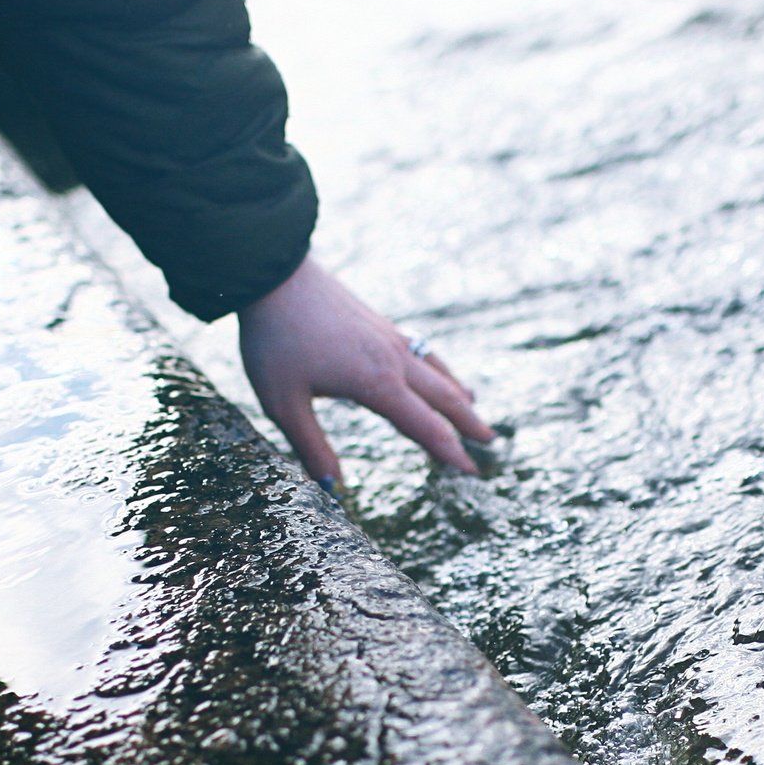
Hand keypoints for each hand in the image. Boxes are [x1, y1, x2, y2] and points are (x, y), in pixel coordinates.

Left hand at [237, 256, 494, 485]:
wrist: (273, 274)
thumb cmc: (275, 340)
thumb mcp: (284, 404)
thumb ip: (311, 448)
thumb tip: (333, 490)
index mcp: (377, 384)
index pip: (426, 427)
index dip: (451, 453)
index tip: (472, 473)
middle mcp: (393, 360)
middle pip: (444, 397)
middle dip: (468, 423)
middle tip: (490, 443)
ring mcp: (389, 337)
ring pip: (436, 370)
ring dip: (458, 393)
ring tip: (474, 407)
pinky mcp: (379, 322)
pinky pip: (422, 350)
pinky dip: (439, 368)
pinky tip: (434, 369)